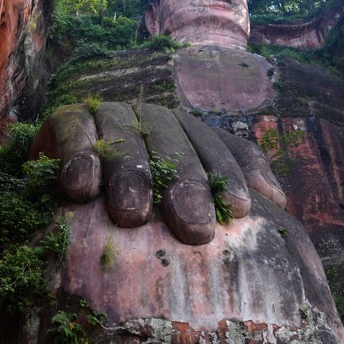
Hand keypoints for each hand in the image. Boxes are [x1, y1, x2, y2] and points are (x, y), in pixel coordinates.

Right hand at [30, 101, 285, 244]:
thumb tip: (277, 201)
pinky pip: (73, 130)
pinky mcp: (66, 118)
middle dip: (185, 183)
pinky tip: (80, 189)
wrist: (67, 187)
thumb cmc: (142, 200)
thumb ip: (231, 186)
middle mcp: (150, 118)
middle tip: (194, 229)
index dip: (229, 176)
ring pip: (125, 135)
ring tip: (133, 216)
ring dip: (129, 173)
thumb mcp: (189, 192)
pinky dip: (77, 156)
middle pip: (173, 142)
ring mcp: (109, 114)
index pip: (214, 148)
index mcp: (185, 132)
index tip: (242, 211)